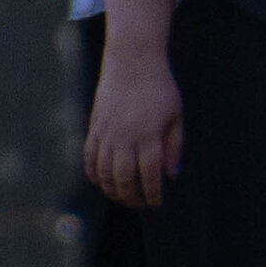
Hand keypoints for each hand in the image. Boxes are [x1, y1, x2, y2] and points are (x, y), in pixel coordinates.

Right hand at [84, 0, 187, 209]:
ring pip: (104, 173)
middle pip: (123, 178)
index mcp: (149, 133)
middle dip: (131, 197)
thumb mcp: (176, 115)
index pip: (150, 174)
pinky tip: (102, 182)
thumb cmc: (160, 88)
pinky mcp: (94, 128)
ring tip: (123, 197)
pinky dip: (94, 175)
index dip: (152, 193)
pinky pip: (89, 159)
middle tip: (139, 204)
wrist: (133, 62)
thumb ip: (174, 146)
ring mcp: (106, 133)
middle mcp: (125, 136)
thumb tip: (171, 175)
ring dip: (112, 190)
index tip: (157, 204)